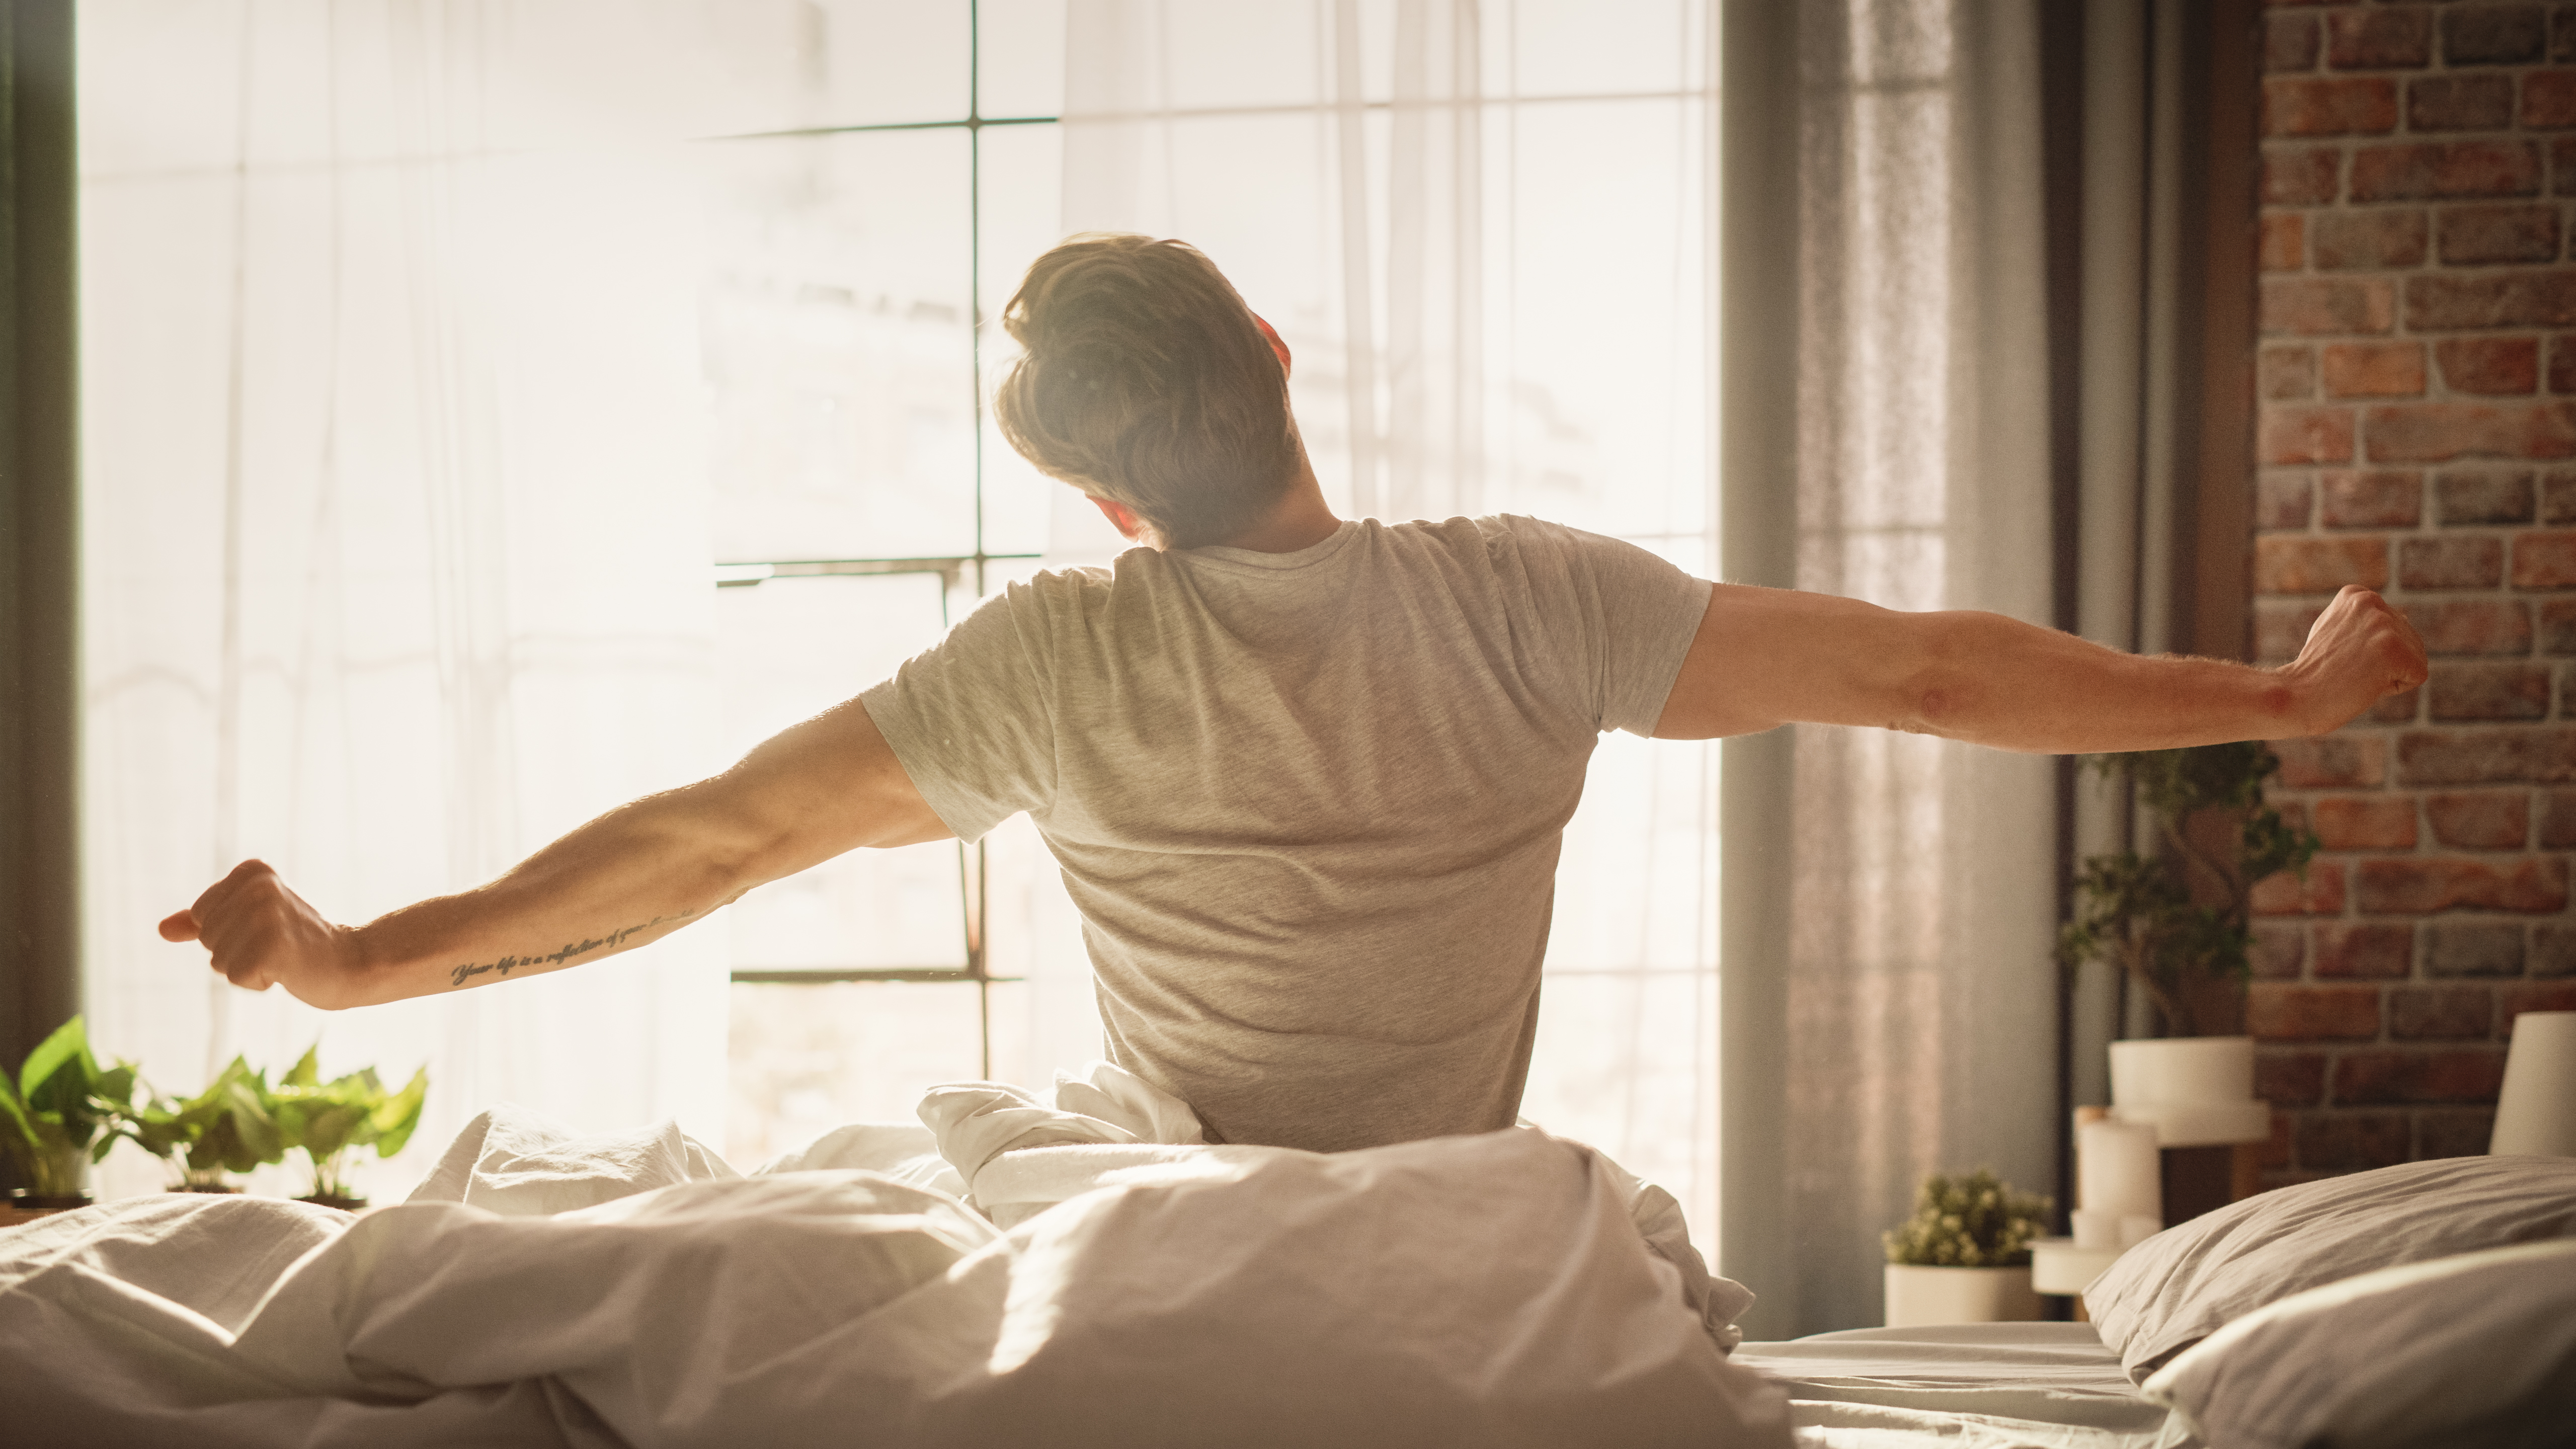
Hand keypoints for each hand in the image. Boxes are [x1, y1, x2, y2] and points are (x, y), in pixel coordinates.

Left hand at [160, 860, 369, 1010]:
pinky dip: (257, 983)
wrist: (348, 961)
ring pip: (217, 960)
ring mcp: (266, 915)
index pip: (200, 913)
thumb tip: (163, 929)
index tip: (267, 928)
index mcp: (252, 870)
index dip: (227, 931)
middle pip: (207, 938)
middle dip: (235, 952)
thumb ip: (203, 922)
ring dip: (246, 969)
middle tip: (277, 945)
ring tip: (281, 957)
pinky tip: (285, 971)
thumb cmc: (296, 940)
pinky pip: (235, 977)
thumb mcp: (247, 921)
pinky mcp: (272, 946)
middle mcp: (259, 887)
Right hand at [2280, 586, 2428, 734]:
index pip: (2393, 629)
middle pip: (2409, 642)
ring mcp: (2383, 624)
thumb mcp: (2334, 631)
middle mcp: (2371, 601)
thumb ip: (2363, 620)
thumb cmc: (2312, 674)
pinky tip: (2365, 683)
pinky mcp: (2394, 648)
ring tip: (2355, 675)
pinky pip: (2417, 676)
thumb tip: (2402, 618)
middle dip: (2383, 663)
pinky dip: (2393, 688)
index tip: (2340, 656)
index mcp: (2356, 594)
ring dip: (2388, 675)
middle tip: (2347, 668)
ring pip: (2415, 658)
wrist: (2294, 696)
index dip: (2371, 652)